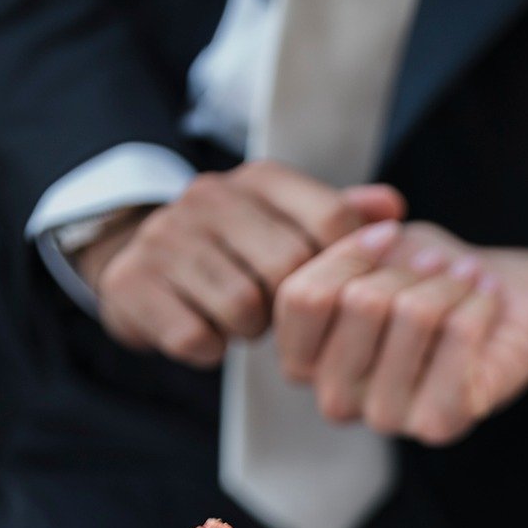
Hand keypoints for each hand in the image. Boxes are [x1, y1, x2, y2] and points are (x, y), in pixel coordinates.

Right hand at [76, 163, 404, 366]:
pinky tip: (205, 329)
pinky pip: (197, 337)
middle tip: (279, 311)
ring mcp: (166, 237)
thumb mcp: (291, 224)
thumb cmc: (237, 251)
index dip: (343, 268)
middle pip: (290, 268)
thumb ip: (344, 217)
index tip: (332, 290)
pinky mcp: (133, 282)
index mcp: (260, 179)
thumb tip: (394, 210)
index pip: (332, 220)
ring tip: (242, 318)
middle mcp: (209, 196)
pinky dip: (209, 348)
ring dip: (250, 329)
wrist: (140, 262)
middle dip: (293, 306)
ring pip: (243, 306)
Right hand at [272, 221, 527, 441]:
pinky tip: (486, 297)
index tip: (390, 232)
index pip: (302, 297)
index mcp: (304, 359)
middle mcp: (335, 398)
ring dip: (449, 281)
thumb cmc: (432, 282)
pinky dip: (478, 303)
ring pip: (412, 314)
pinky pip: (458, 338)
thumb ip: (343, 227)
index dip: (350, 252)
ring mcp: (384, 417)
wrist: (509, 313)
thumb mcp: (379, 243)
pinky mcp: (437, 423)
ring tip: (467, 276)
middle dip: (408, 266)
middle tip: (439, 261)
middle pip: (359, 301)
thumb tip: (356, 212)